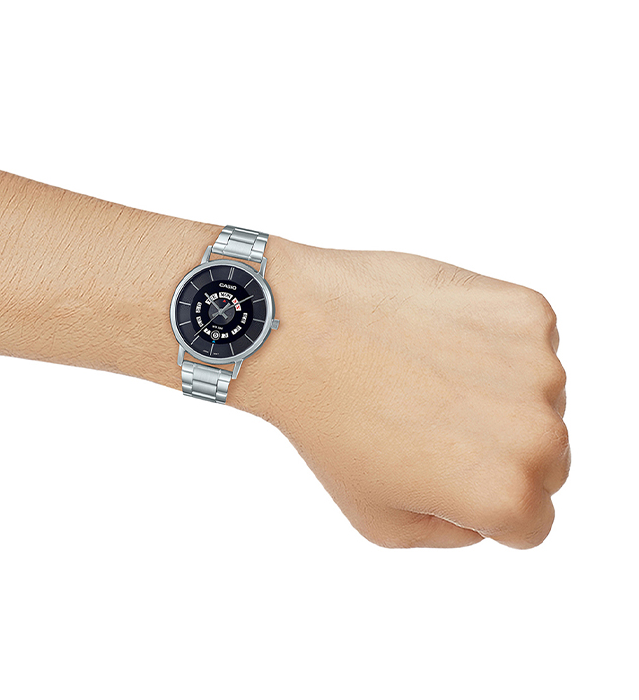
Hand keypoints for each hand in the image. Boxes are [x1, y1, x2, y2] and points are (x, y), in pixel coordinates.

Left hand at [232, 236, 569, 548]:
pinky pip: (529, 343)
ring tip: (426, 375)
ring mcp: (536, 364)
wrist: (300, 330)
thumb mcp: (380, 521)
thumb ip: (453, 533)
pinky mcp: (525, 311)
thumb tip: (488, 513)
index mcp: (504, 493)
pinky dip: (494, 343)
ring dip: (497, 392)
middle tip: (430, 421)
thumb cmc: (328, 424)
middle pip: (547, 458)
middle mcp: (536, 432)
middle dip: (499, 449)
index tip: (442, 470)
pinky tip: (437, 338)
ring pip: (538, 397)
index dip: (484, 501)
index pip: (532, 520)